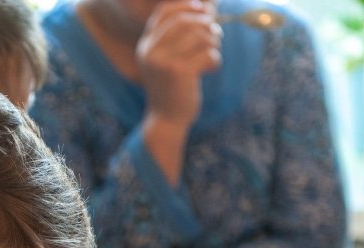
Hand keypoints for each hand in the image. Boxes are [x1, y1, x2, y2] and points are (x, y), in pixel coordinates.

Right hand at [137, 0, 221, 128]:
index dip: (187, 6)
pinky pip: (207, 54)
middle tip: (217, 36)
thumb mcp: (169, 60)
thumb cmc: (173, 87)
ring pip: (199, 36)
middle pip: (185, 21)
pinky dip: (215, 60)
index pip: (165, 12)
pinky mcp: (179, 73)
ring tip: (213, 53)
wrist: (166, 119)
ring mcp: (163, 61)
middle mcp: (151, 51)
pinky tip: (212, 69)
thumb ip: (181, 36)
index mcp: (146, 45)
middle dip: (206, 25)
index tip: (205, 10)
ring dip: (214, 43)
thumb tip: (209, 7)